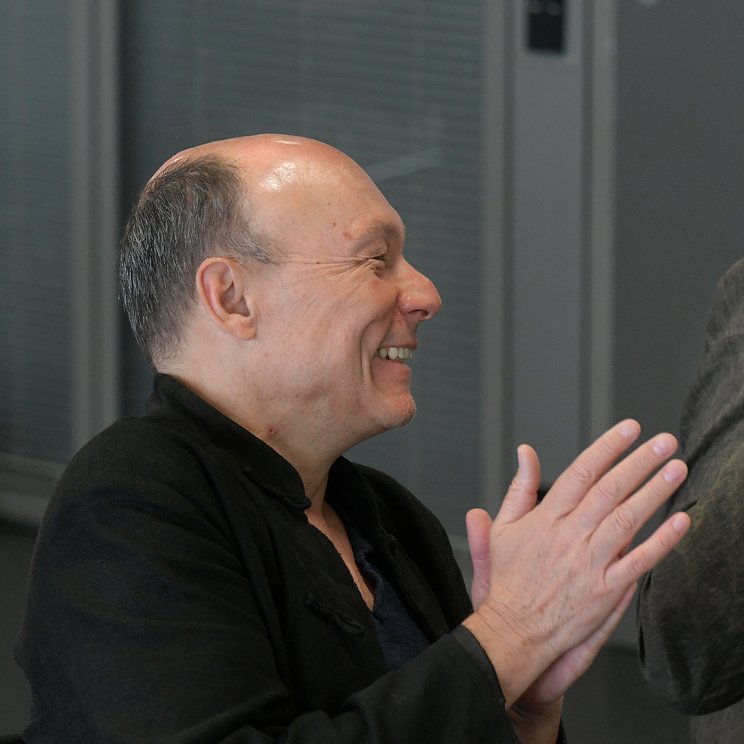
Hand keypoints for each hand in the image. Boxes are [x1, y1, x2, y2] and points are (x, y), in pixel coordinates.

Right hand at [463, 420, 690, 709]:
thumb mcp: (504, 527)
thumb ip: (518, 487)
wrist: (512, 630)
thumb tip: (525, 452)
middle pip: (610, 489)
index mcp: (546, 517)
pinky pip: (639, 561)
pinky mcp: (605, 590)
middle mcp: (570, 535)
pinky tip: (679, 521)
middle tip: (665, 442)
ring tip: (676, 469)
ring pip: (627, 519)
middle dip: (640, 462)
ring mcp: (589, 563)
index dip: (607, 447)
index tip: (629, 430)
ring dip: (655, 492)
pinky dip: (661, 541)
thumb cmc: (508, 580)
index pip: (582, 472)